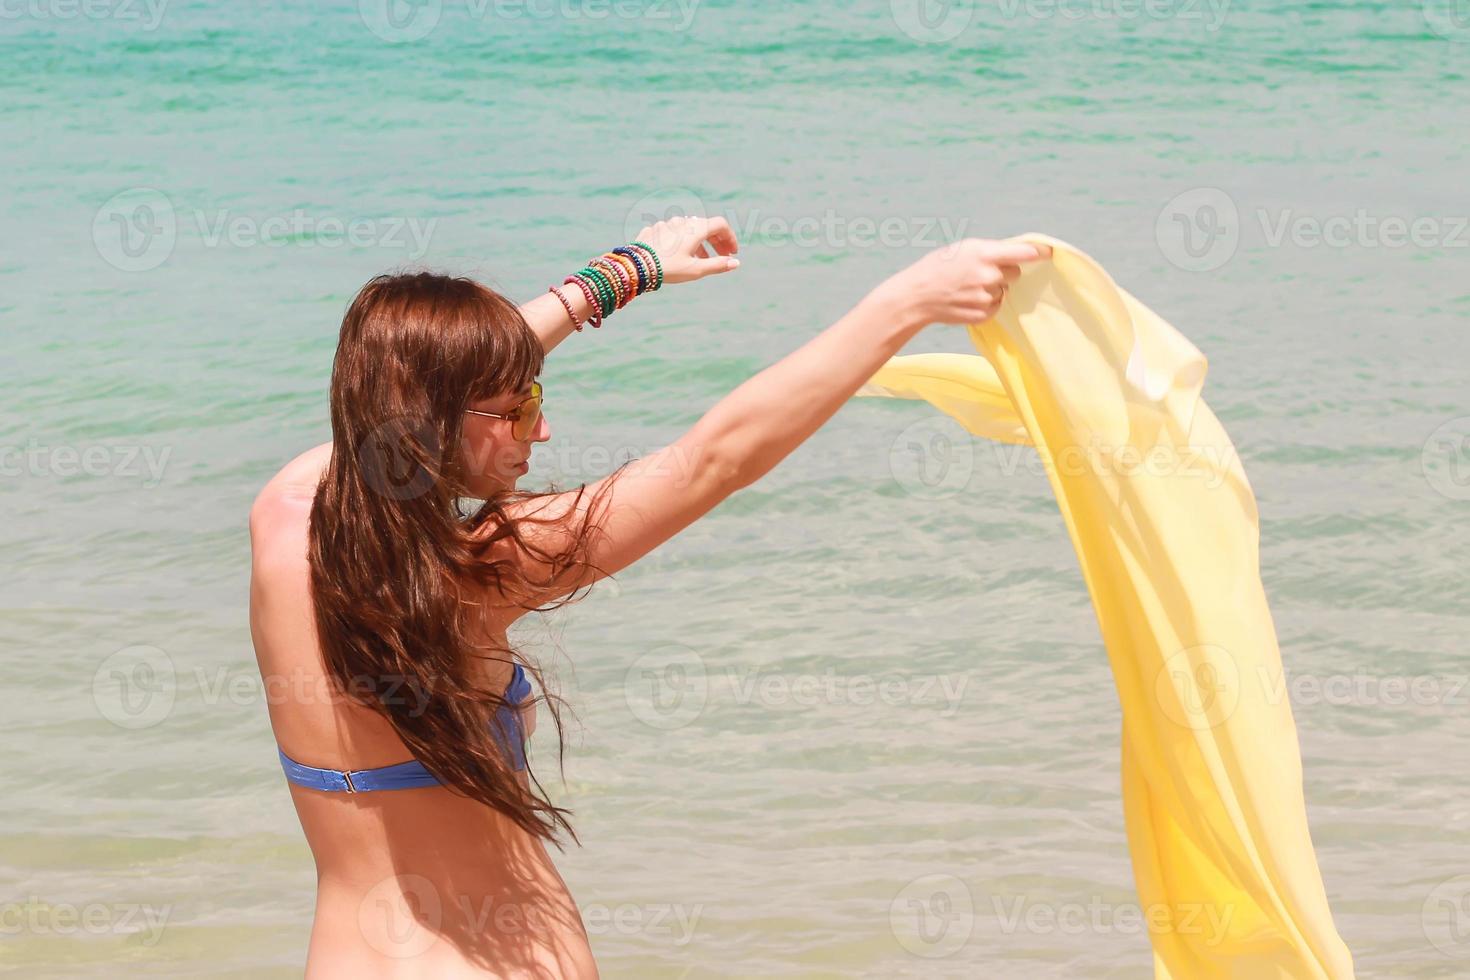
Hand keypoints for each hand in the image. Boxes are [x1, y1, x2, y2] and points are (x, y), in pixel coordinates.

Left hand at [633, 215, 740, 285]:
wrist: (637, 266)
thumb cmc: (669, 268)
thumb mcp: (696, 269)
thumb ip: (717, 265)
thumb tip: (735, 263)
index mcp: (696, 228)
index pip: (720, 225)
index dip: (730, 238)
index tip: (732, 252)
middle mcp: (682, 221)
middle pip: (705, 226)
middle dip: (716, 241)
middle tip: (723, 256)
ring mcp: (667, 224)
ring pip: (689, 230)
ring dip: (700, 242)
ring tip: (702, 258)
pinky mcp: (654, 230)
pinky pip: (673, 233)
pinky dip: (681, 242)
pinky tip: (679, 254)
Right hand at [878, 238, 1051, 327]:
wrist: (917, 296)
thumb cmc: (940, 267)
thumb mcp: (963, 249)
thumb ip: (991, 251)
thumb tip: (1019, 254)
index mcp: (983, 253)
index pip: (1022, 253)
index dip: (1038, 252)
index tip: (1049, 252)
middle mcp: (987, 275)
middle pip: (1015, 273)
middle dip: (1005, 271)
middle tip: (983, 271)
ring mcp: (985, 297)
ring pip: (1004, 291)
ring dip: (993, 288)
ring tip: (969, 286)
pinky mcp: (982, 314)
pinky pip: (996, 306)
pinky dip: (987, 303)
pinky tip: (968, 298)